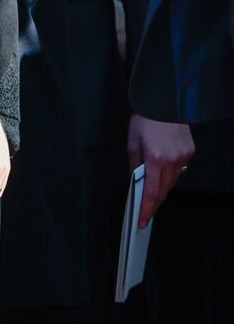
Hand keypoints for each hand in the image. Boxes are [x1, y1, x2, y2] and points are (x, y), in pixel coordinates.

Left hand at [127, 114, 194, 228]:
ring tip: (152, 192)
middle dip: (154, 202)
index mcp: (155, 159)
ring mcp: (184, 156)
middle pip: (163, 190)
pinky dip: (170, 174)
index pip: (152, 192)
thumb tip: (137, 183)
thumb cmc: (145, 121)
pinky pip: (179, 170)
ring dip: (162, 188)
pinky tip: (162, 172)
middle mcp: (172, 160)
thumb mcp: (132, 144)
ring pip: (172, 181)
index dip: (147, 209)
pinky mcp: (190, 152)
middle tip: (145, 211)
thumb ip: (135, 166)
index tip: (143, 221)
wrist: (164, 102)